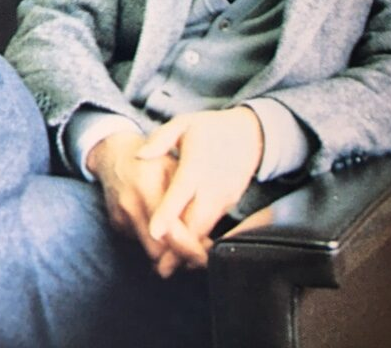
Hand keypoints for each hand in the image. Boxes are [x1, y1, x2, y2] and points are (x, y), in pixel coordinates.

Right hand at [86, 131, 205, 269]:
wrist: (115, 154)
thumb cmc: (153, 160)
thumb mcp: (175, 167)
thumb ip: (186, 197)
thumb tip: (206, 229)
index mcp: (148, 187)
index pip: (170, 232)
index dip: (189, 249)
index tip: (204, 256)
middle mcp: (131, 204)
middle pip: (158, 250)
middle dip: (180, 257)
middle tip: (199, 257)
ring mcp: (121, 216)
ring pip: (149, 251)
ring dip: (168, 254)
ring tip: (185, 246)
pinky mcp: (116, 223)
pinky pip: (140, 241)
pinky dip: (155, 241)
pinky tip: (165, 230)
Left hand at [136, 107, 263, 276]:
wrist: (250, 134)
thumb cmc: (211, 128)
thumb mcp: (184, 124)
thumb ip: (161, 139)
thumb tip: (140, 155)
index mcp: (198, 164)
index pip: (181, 192)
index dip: (168, 213)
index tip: (154, 232)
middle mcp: (212, 184)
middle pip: (195, 221)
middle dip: (178, 247)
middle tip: (159, 267)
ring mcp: (223, 196)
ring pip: (206, 228)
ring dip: (188, 249)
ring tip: (168, 266)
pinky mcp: (229, 203)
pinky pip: (212, 224)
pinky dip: (199, 240)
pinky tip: (185, 251)